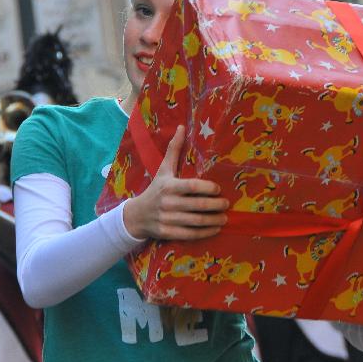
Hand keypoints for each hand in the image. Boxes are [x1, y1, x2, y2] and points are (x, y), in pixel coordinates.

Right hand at [123, 125, 228, 240]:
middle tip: (226, 204)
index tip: (218, 189)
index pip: (192, 186)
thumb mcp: (163, 169)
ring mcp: (167, 219)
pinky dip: (205, 233)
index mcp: (169, 186)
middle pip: (197, 206)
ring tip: (225, 218)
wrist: (136, 215)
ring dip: (214, 221)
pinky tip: (215, 229)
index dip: (208, 188)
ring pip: (196, 222)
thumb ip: (174, 149)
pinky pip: (190, 234)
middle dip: (216, 206)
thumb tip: (182, 127)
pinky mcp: (168, 233)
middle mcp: (168, 203)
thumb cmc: (156, 189)